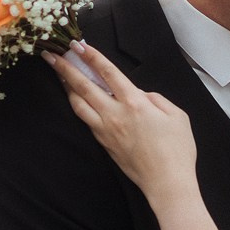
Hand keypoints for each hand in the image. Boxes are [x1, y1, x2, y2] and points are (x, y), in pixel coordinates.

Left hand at [47, 44, 198, 201]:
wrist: (166, 183)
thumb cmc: (176, 151)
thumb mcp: (177, 116)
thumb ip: (157, 99)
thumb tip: (141, 95)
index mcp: (135, 103)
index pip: (108, 73)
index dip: (91, 57)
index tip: (77, 45)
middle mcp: (115, 115)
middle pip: (84, 86)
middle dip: (66, 69)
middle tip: (52, 56)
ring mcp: (107, 130)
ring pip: (78, 105)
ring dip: (67, 88)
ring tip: (59, 76)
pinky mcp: (104, 144)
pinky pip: (86, 120)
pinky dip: (78, 106)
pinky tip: (76, 101)